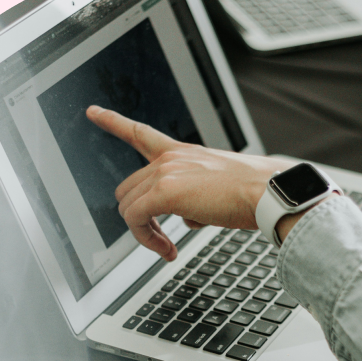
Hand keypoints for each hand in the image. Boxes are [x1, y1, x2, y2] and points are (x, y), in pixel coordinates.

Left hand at [86, 106, 292, 260]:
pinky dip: (146, 239)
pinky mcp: (164, 192)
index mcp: (183, 152)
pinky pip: (135, 220)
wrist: (268, 193)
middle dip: (139, 216)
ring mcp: (166, 172)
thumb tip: (188, 219)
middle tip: (161, 237)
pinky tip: (167, 249)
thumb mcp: (219, 188)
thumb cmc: (254, 193)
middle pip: (128, 188)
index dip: (113, 121)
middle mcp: (171, 157)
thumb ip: (196, 198)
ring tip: (167, 247)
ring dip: (145, 232)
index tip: (93, 111)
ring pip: (128, 207)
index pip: (141, 133)